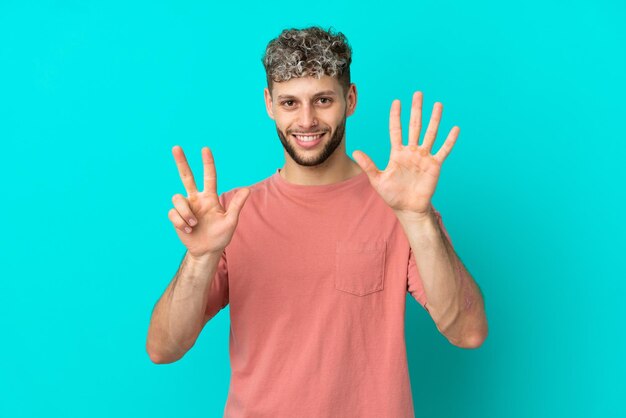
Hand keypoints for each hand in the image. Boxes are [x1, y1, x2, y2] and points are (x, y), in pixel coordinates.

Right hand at [168, 146, 249, 258]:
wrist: (206, 251)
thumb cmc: (220, 236)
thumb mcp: (230, 221)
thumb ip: (236, 205)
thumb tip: (248, 189)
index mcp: (210, 198)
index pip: (209, 177)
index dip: (207, 163)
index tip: (205, 149)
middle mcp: (196, 199)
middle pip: (187, 177)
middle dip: (181, 162)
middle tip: (176, 147)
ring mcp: (186, 207)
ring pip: (177, 198)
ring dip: (186, 213)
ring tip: (194, 224)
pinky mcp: (176, 217)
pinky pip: (173, 213)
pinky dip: (180, 221)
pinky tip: (188, 229)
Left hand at [352, 91, 458, 218]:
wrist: (408, 208)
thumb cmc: (392, 195)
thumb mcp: (377, 180)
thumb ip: (368, 165)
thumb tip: (355, 151)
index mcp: (397, 153)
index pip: (396, 130)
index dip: (396, 116)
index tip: (397, 102)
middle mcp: (411, 151)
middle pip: (414, 126)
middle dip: (416, 110)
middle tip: (418, 94)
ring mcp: (424, 157)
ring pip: (430, 134)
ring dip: (434, 120)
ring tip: (438, 104)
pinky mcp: (434, 165)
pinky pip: (443, 150)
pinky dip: (449, 140)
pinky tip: (455, 128)